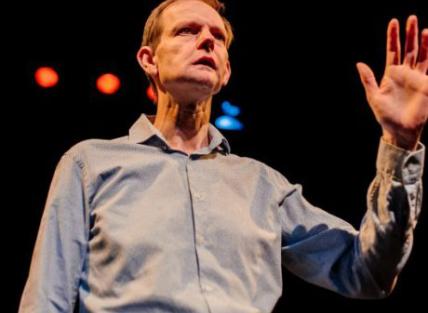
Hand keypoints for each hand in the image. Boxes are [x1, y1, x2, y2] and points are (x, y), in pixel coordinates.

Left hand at [356, 15, 427, 149]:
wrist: (400, 129)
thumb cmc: (385, 116)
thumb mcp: (373, 97)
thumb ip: (368, 80)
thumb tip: (359, 63)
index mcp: (390, 74)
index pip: (392, 51)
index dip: (393, 37)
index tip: (393, 22)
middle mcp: (404, 74)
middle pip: (408, 50)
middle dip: (408, 34)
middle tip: (410, 18)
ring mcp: (416, 78)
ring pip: (420, 56)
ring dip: (422, 42)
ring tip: (422, 27)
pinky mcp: (426, 85)